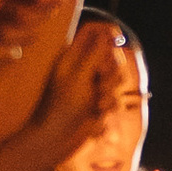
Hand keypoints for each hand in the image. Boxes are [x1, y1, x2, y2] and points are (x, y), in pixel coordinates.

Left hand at [32, 15, 125, 159]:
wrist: (54, 139)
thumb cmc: (61, 106)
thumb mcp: (79, 76)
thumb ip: (95, 53)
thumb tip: (108, 33)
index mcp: (72, 56)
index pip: (93, 31)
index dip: (107, 32)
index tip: (118, 41)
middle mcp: (83, 68)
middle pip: (110, 55)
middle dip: (112, 70)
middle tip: (101, 81)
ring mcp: (90, 86)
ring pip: (115, 78)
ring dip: (110, 92)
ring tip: (98, 104)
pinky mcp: (96, 104)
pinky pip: (114, 98)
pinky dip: (109, 106)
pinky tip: (98, 115)